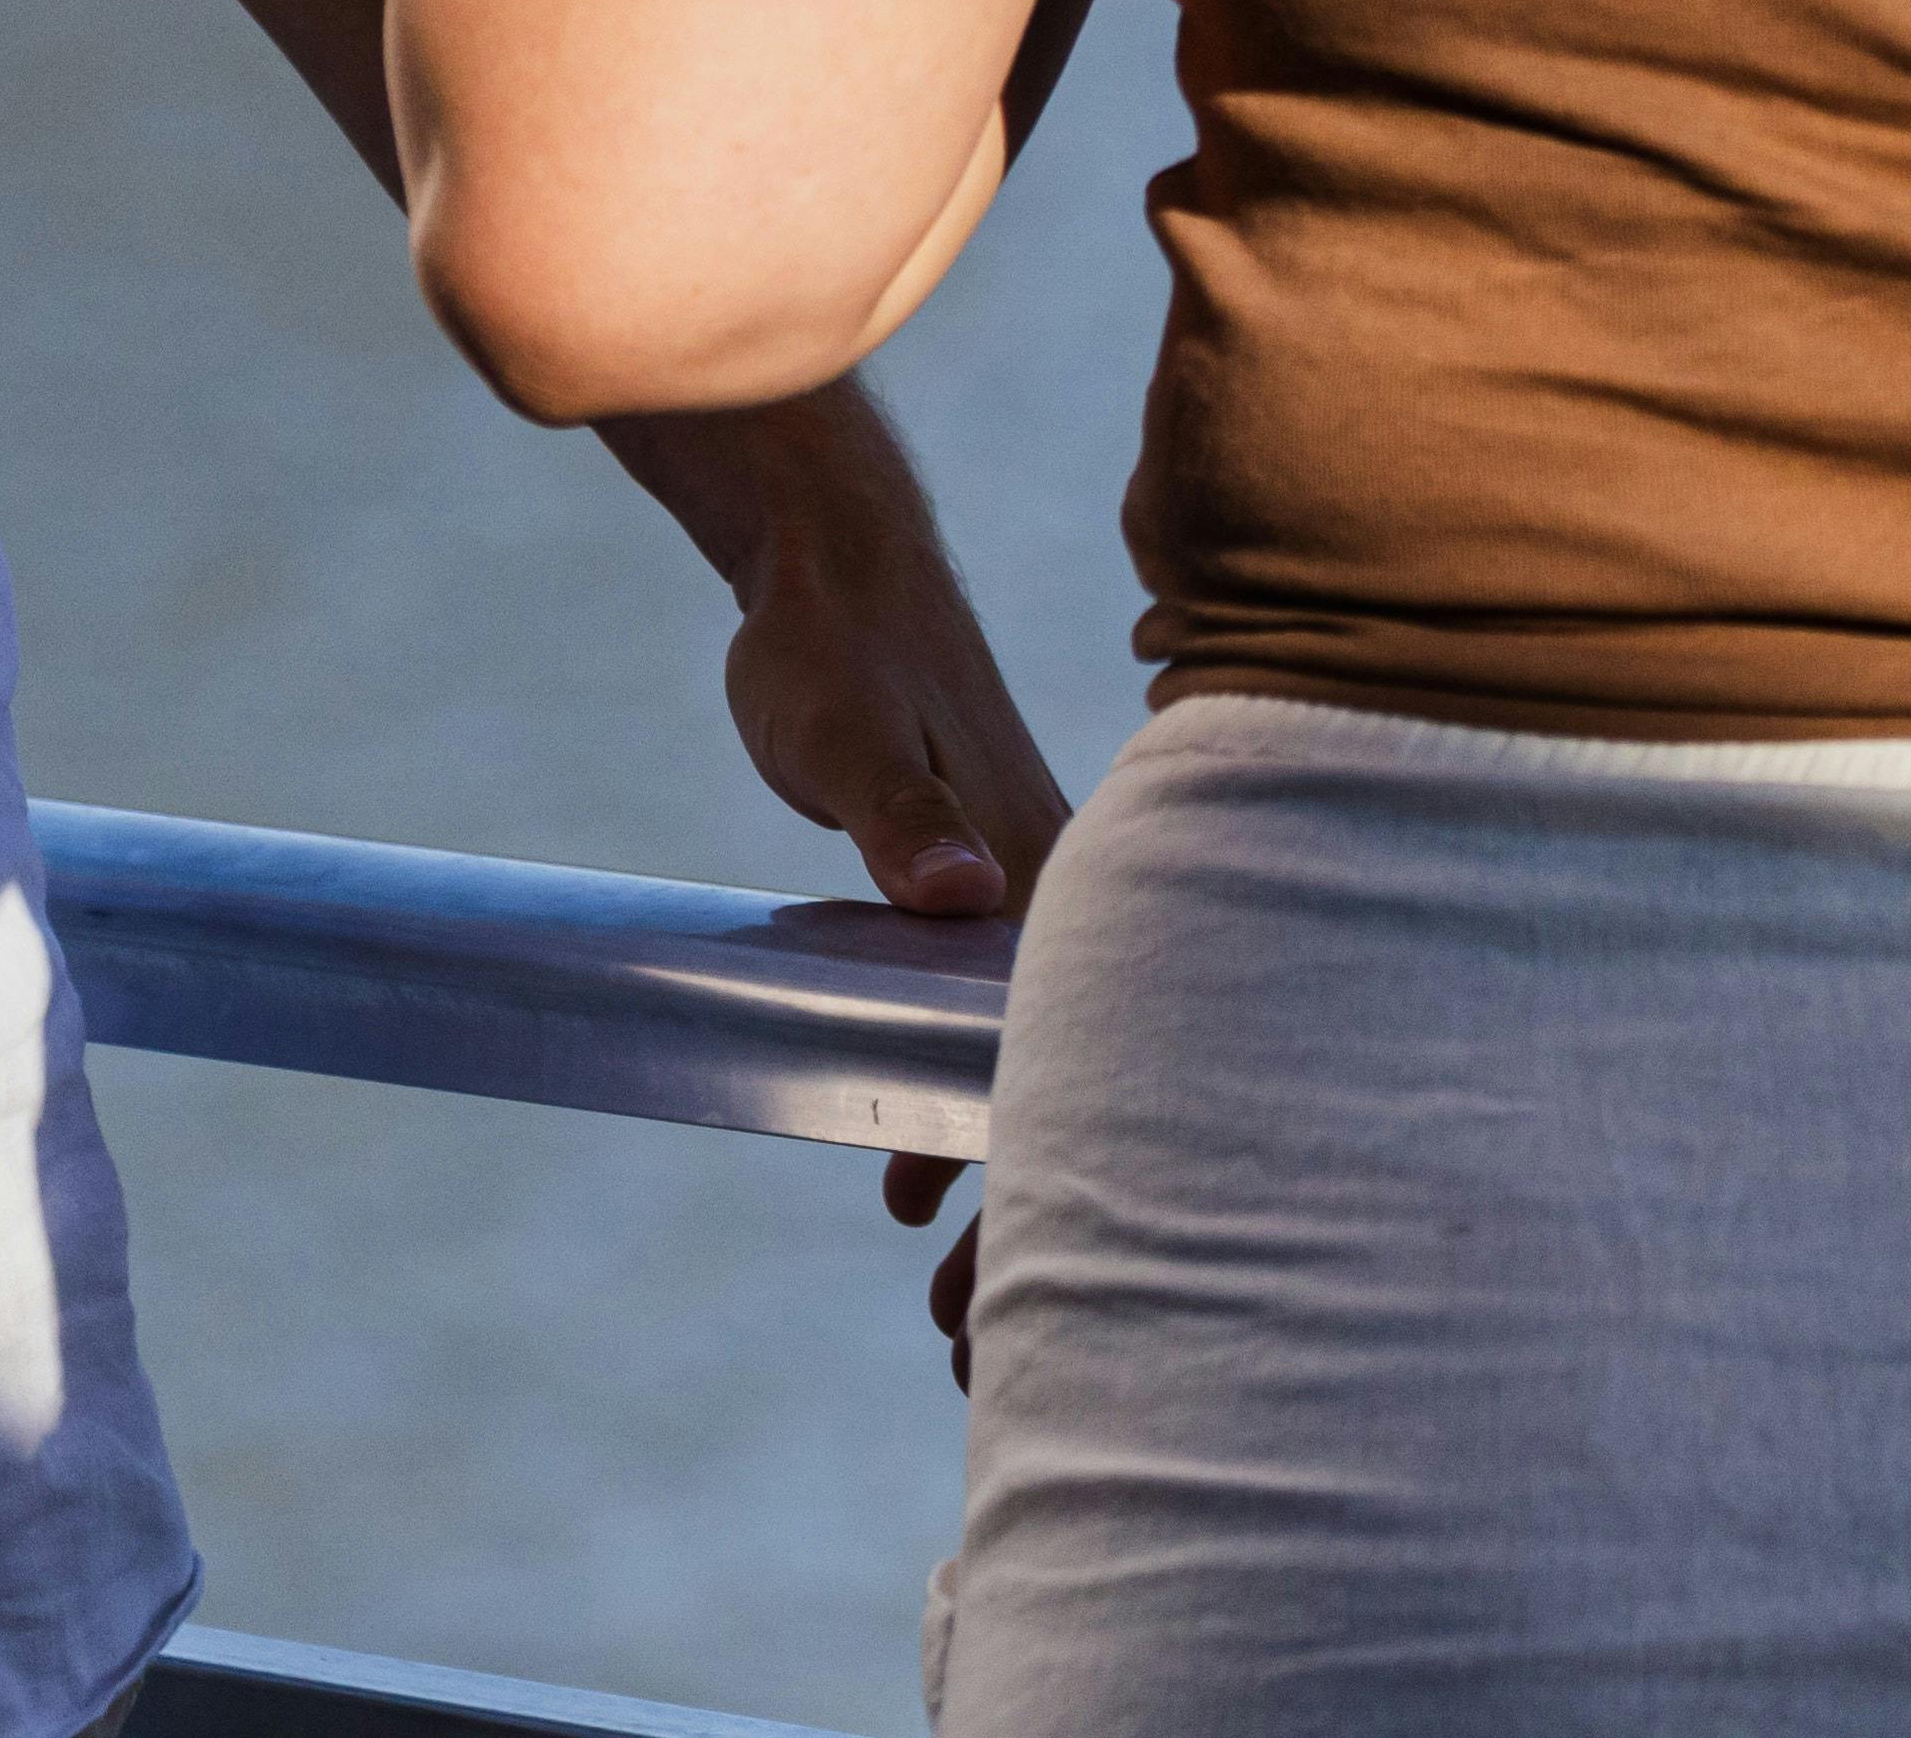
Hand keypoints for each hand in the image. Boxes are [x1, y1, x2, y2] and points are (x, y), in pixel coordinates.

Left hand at [688, 405, 1062, 1375]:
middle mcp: (1066, 894)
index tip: (990, 1293)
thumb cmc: (837, 639)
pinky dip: (963, 1119)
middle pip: (1080, 1089)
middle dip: (1030, 1222)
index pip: (1078, 1060)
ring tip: (946, 1310)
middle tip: (958, 1349)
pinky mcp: (985, 899)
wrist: (830, 561)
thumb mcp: (845, 726)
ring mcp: (1029, 901)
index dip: (1044, 1185)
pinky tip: (910, 1189)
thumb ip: (892, 812)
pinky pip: (993, 1037)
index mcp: (1053, 868)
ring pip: (1041, 1073)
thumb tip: (957, 894)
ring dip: (1000, 1184)